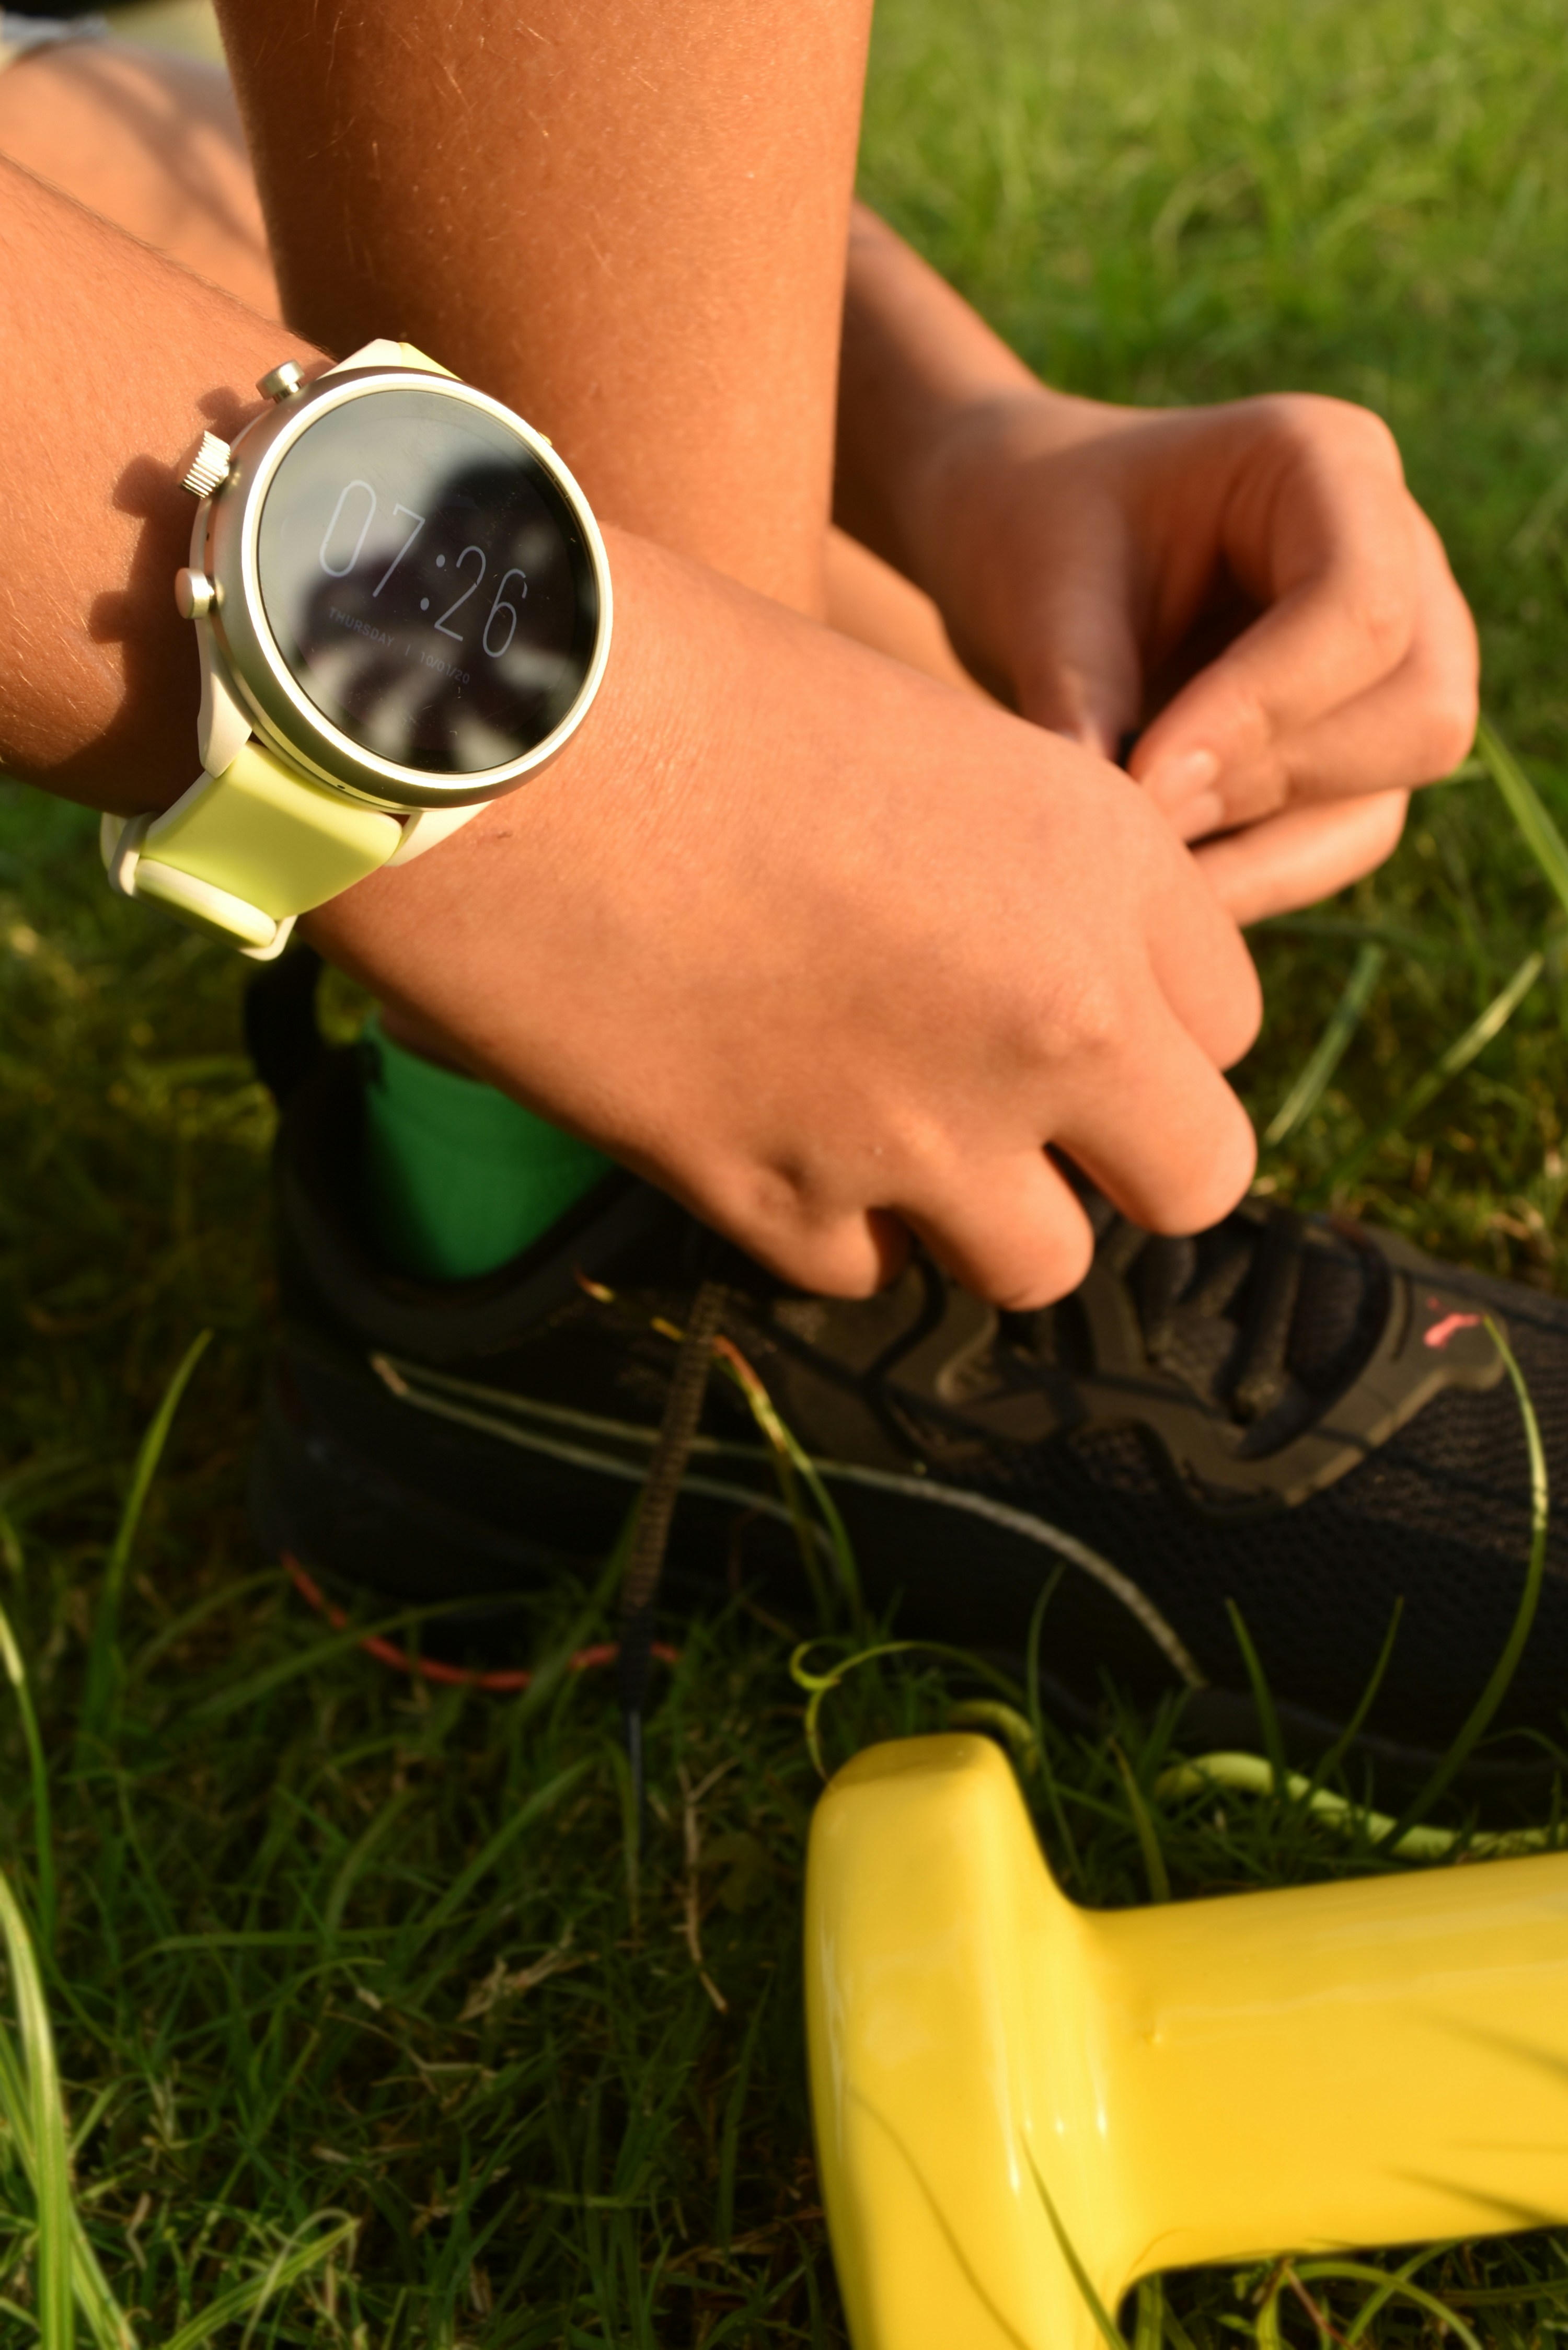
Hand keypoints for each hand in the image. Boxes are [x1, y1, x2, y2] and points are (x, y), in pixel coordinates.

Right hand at [311, 531, 1260, 1305]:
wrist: (493, 729)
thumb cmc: (689, 683)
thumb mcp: (922, 740)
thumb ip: (1032, 872)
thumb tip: (1060, 980)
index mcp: (1105, 860)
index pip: (1232, 1022)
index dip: (1156, 1029)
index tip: (1077, 1012)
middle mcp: (1054, 1008)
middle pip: (1195, 1179)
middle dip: (1120, 1160)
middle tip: (1028, 1116)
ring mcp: (923, 1126)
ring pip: (1041, 1264)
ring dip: (980, 1215)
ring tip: (884, 1128)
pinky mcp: (779, 1199)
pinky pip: (863, 1269)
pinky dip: (827, 1219)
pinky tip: (758, 1122)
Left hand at [906, 386, 1473, 917]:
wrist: (1022, 543)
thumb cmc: (1034, 533)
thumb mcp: (1041, 585)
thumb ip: (1084, 693)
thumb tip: (1116, 836)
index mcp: (1330, 464)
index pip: (1361, 608)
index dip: (1259, 711)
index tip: (1139, 778)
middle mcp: (1401, 563)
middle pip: (1420, 716)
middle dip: (1271, 781)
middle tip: (1134, 809)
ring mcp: (1396, 666)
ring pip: (1385, 798)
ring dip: (1257, 849)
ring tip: (1130, 853)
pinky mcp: (1358, 752)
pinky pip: (1341, 845)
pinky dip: (1251, 878)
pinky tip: (1157, 883)